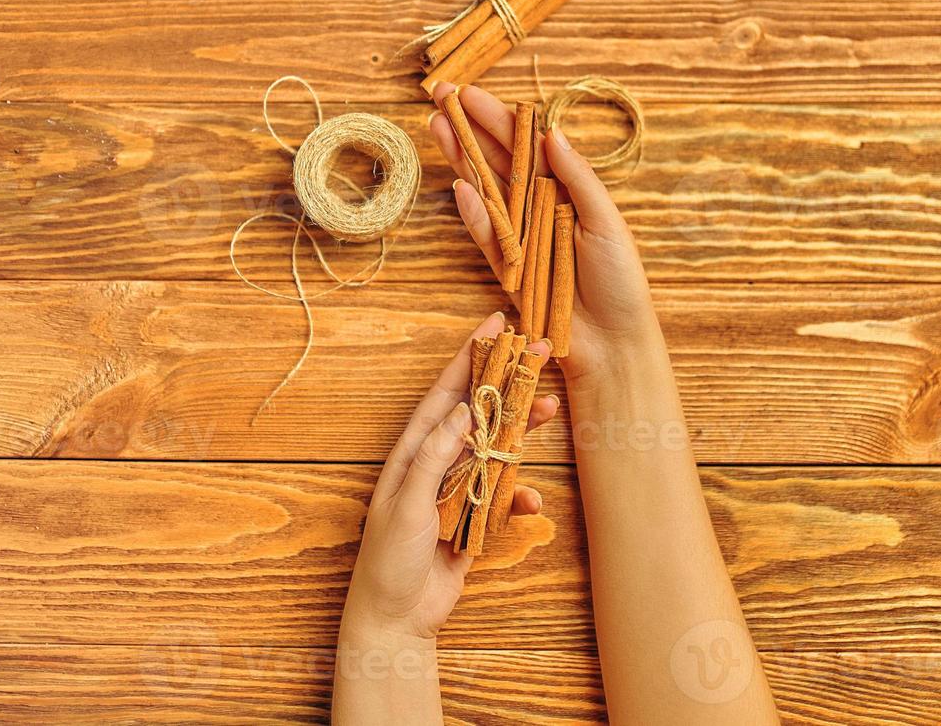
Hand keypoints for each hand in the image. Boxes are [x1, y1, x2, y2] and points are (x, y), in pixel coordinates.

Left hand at [342, 311, 558, 643]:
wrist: (397, 618)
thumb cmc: (389, 561)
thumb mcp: (406, 505)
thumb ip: (434, 458)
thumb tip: (461, 412)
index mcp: (414, 451)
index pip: (445, 393)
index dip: (470, 357)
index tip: (495, 323)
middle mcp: (438, 462)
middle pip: (479, 412)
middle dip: (508, 382)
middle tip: (540, 351)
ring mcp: (460, 489)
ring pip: (499, 448)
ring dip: (523, 430)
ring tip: (551, 406)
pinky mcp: (476, 518)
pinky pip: (506, 497)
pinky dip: (521, 497)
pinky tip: (531, 502)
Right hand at [427, 82, 664, 381]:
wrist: (612, 343)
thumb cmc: (620, 282)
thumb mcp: (607, 223)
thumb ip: (579, 178)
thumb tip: (551, 133)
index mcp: (567, 190)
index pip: (528, 145)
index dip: (499, 119)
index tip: (470, 93)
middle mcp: (541, 208)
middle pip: (499, 161)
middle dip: (471, 129)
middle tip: (441, 97)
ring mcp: (521, 236)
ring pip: (485, 190)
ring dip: (461, 159)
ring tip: (437, 127)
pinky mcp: (507, 267)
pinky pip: (486, 235)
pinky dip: (472, 212)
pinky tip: (458, 184)